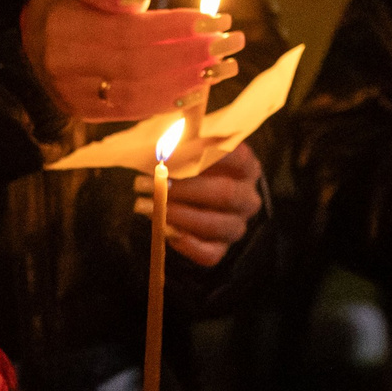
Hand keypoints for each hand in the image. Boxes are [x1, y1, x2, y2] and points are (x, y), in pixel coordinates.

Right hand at [21, 0, 241, 123]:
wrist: (16, 48)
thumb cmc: (53, 8)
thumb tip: (147, 1)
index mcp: (68, 30)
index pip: (133, 32)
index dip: (175, 28)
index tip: (213, 19)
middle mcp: (72, 66)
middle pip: (143, 63)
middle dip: (192, 53)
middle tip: (230, 41)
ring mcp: (78, 93)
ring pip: (141, 92)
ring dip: (187, 81)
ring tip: (224, 67)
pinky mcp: (85, 112)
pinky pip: (131, 111)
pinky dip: (166, 102)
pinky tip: (196, 91)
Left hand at [135, 143, 262, 266]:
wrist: (202, 204)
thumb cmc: (194, 170)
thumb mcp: (192, 151)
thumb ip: (183, 143)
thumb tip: (162, 137)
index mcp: (247, 167)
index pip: (238, 156)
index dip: (206, 153)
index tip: (171, 151)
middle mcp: (248, 197)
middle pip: (223, 193)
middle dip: (182, 188)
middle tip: (145, 182)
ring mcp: (237, 225)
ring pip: (215, 225)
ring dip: (176, 214)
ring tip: (143, 205)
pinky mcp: (222, 248)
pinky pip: (209, 253)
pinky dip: (186, 244)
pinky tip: (164, 231)